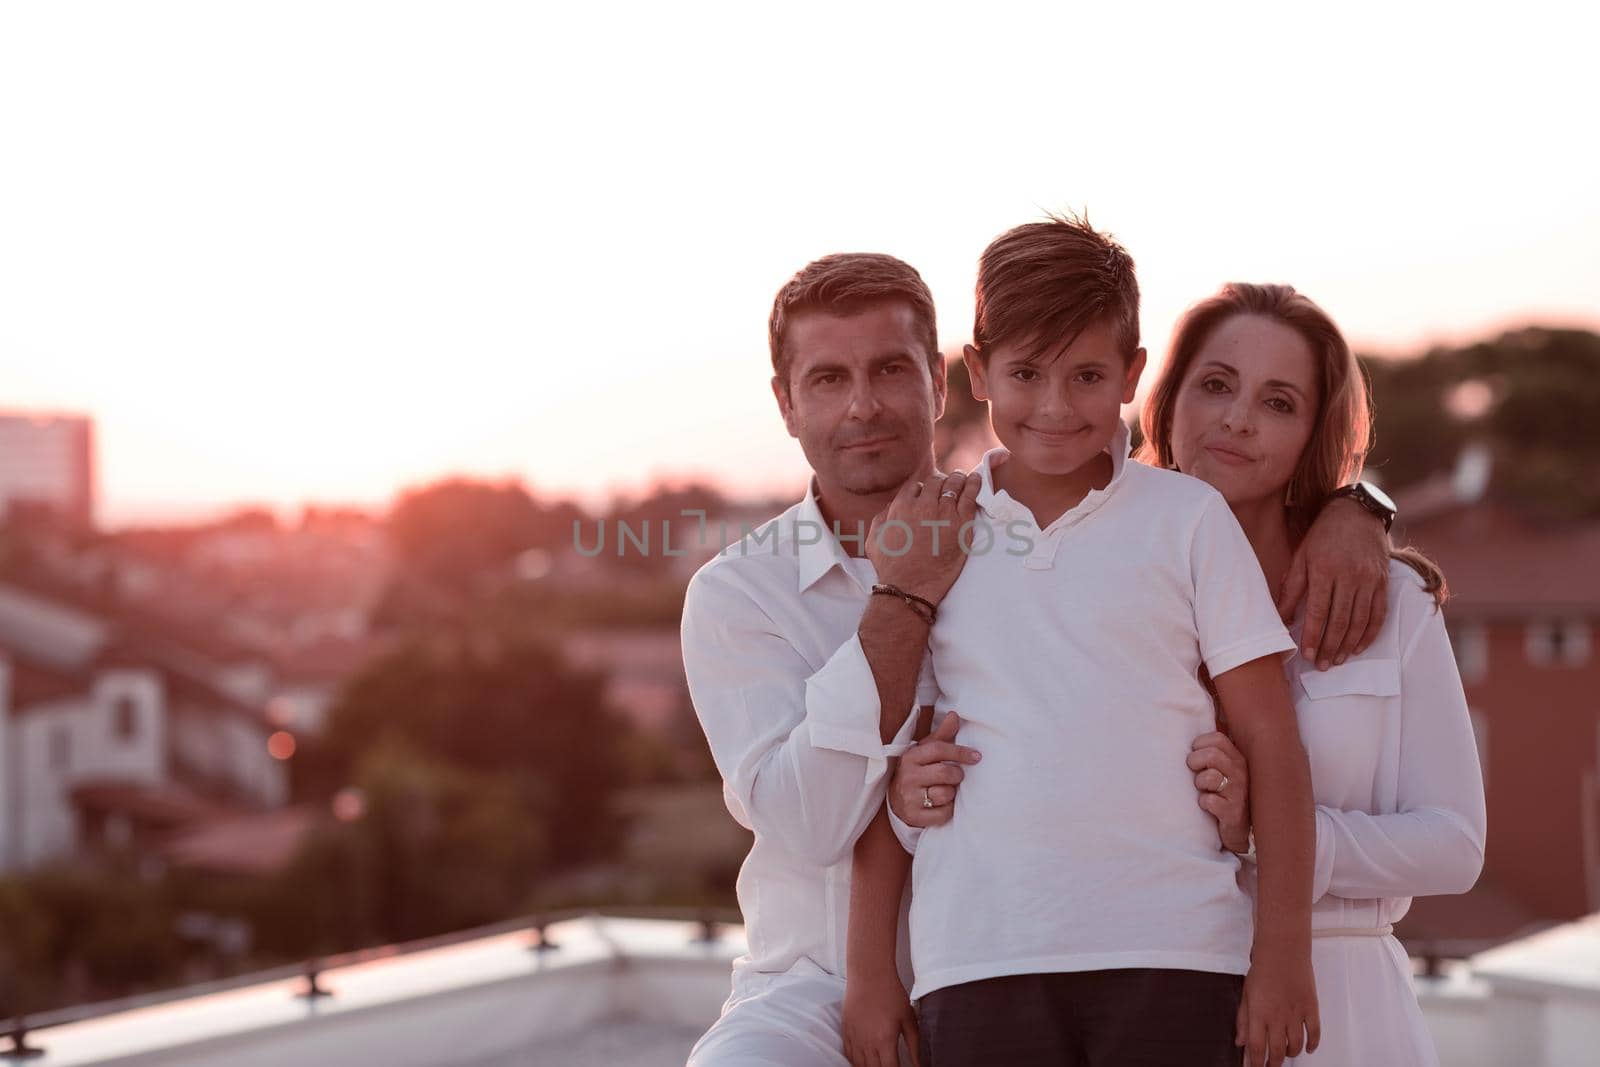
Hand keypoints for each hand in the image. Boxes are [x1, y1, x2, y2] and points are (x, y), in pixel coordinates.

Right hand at [842, 968, 918, 1066]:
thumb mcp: (909, 1019)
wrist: (869, 973)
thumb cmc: (891, 993)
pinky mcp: (846, 1031)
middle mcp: (867, 1043)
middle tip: (890, 1066)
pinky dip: (856, 1062)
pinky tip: (864, 1062)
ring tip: (878, 1065)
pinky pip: (848, 1055)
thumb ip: (915, 1045)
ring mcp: (854, 1038)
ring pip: (859, 1066)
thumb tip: (921, 1064)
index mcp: (885, 1041)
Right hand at [868, 469, 981, 606]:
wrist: (910, 586)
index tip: (927, 493)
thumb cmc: (890, 567)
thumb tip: (891, 507)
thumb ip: (881, 518)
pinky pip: (970, 495)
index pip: (915, 486)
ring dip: (957, 479)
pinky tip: (976, 478)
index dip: (921, 489)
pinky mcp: (961, 524)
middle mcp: (923, 505)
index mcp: (901, 506)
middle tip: (946, 486)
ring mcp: (944, 513)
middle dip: (940, 482)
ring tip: (962, 478)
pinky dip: (974, 484)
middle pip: (935, 482)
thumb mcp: (874, 539)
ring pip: (953, 484)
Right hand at [889, 712, 980, 828]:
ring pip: (945, 794)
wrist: (896, 801)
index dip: (960, 751)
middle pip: (945, 773)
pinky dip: (948, 810)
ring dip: (952, 793)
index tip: (976, 756)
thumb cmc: (917, 771)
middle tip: (957, 776)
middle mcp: (907, 777)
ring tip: (946, 790)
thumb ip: (941, 735)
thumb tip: (955, 715)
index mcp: (910, 757)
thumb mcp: (925, 752)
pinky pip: (943, 813)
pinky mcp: (915, 816)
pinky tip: (942, 804)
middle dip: (957, 774)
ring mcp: (910, 798)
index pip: (938, 749)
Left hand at [1188, 731, 1249, 854]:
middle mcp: (1241, 773)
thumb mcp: (1223, 769)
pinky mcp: (1233, 813)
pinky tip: (1207, 805)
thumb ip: (1213, 751)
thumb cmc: (1224, 794)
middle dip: (1194, 762)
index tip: (1195, 755)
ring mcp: (1239, 793)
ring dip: (1199, 783)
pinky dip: (1203, 802)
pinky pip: (1209, 801)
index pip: (1217, 739)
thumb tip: (1191, 728)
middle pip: (1211, 755)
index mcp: (1238, 759)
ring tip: (1202, 789)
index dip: (1199, 745)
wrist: (1236, 830)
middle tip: (1194, 773)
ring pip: (1209, 777)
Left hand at [1237, 947, 1318, 1066]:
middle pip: (1277, 1052)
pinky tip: (1307, 1048)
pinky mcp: (1311, 1008)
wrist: (1283, 949)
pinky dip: (1312, 1044)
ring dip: (1291, 1054)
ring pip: (1295, 1046)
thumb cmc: (1263, 969)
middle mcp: (1277, 1017)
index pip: (1257, 1048)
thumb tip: (1240, 1042)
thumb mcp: (1246, 994)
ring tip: (1286, 1054)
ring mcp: (1296, 1013)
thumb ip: (1243, 1020)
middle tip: (1271, 1066)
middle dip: (1274, 1064)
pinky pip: (1315, 1033)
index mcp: (1258, 1013)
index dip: (1256, 1064)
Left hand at [1276, 496, 1390, 669]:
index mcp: (1324, 569)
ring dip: (1348, 645)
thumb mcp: (1301, 557)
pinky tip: (1359, 647)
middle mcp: (1348, 576)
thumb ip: (1292, 588)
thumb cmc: (1322, 537)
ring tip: (1337, 661)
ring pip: (1360, 620)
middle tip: (1321, 666)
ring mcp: (1369, 579)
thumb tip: (1281, 618)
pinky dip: (1370, 633)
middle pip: (1339, 620)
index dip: (1312, 635)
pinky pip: (1379, 613)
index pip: (1317, 611)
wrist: (1356, 514)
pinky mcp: (1383, 581)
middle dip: (1329, 647)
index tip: (1306, 654)